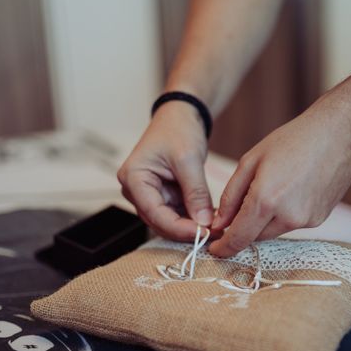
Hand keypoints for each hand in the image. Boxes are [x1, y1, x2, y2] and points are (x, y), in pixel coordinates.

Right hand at [117, 102, 213, 240]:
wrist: (179, 117)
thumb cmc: (177, 130)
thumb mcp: (188, 159)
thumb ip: (196, 192)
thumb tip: (204, 222)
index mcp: (134, 178)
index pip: (155, 213)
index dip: (180, 228)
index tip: (204, 233)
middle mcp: (136, 191)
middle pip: (159, 222)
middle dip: (187, 230)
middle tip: (215, 234)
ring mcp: (148, 195)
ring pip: (169, 222)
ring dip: (191, 227)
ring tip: (217, 228)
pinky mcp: (162, 197)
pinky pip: (177, 215)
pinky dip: (193, 219)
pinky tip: (212, 220)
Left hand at [209, 99, 350, 256]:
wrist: (340, 133)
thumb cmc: (292, 140)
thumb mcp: (251, 161)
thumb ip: (231, 196)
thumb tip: (219, 223)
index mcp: (266, 200)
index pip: (238, 238)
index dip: (223, 247)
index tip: (214, 248)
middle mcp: (287, 217)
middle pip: (254, 237)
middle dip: (242, 229)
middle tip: (236, 209)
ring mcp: (306, 221)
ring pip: (272, 231)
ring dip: (263, 221)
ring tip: (270, 188)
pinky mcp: (319, 220)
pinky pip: (291, 224)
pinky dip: (283, 214)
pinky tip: (290, 189)